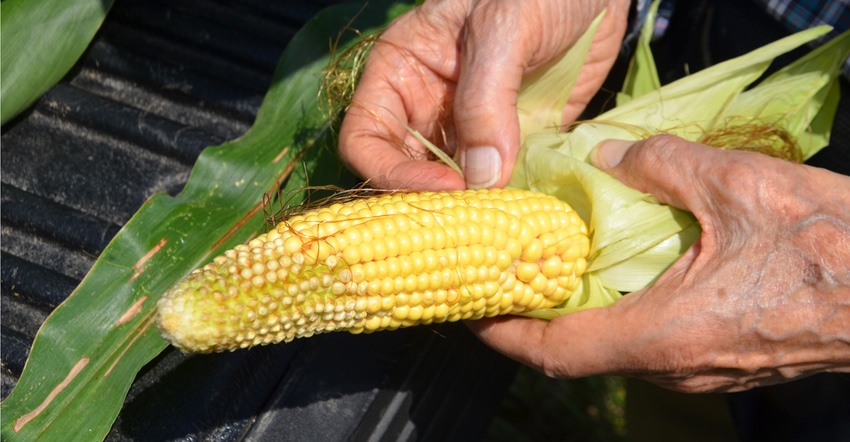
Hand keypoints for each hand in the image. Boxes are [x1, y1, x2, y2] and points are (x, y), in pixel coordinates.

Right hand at [339, 0, 629, 189]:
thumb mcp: (503, 27)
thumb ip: (486, 99)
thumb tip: (483, 177)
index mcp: (401, 72)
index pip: (365, 138)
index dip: (392, 172)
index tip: (447, 185)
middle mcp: (425, 109)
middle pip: (403, 173)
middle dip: (431, 200)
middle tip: (474, 218)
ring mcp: (467, 132)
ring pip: (449, 188)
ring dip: (469, 210)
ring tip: (500, 223)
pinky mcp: (507, 146)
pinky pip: (495, 185)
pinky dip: (505, 204)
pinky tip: (524, 214)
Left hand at [468, 134, 849, 392]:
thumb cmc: (829, 245)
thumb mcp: (734, 185)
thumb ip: (658, 166)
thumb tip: (609, 160)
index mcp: (661, 335)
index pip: (554, 352)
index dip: (503, 332)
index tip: (472, 307)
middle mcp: (671, 367)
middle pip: (578, 351)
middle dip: (536, 313)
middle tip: (509, 268)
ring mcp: (697, 371)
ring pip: (614, 347)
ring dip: (580, 309)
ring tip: (556, 261)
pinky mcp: (720, 361)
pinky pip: (650, 340)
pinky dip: (620, 309)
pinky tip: (621, 268)